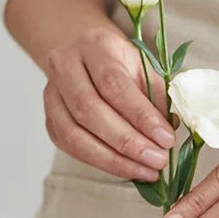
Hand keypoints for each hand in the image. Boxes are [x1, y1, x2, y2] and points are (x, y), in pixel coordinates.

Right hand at [44, 26, 174, 181]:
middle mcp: (65, 67)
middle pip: (90, 111)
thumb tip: (169, 130)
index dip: (141, 115)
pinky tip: (125, 169)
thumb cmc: (118, 62)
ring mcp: (51, 96)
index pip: (114, 84)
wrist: (83, 56)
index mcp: (93, 46)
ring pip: (75, 135)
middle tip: (157, 160)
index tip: (166, 138)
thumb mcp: (142, 66)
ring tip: (145, 171)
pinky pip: (71, 148)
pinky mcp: (49, 121)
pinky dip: (100, 162)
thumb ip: (157, 94)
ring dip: (113, 159)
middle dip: (127, 142)